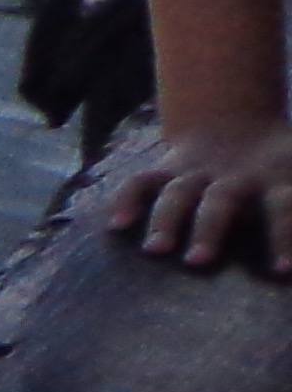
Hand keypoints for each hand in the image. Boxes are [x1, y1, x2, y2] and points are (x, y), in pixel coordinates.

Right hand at [105, 120, 291, 271]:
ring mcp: (196, 170)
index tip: (281, 272)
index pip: (284, 205)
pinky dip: (127, 200)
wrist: (235, 119)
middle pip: (221, 199)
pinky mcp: (165, 169)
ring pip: (178, 192)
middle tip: (199, 263)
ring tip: (156, 251)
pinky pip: (141, 181)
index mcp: (278, 175)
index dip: (284, 236)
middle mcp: (235, 173)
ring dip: (166, 219)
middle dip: (210, 229)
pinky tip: (117, 227)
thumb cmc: (282, 165)